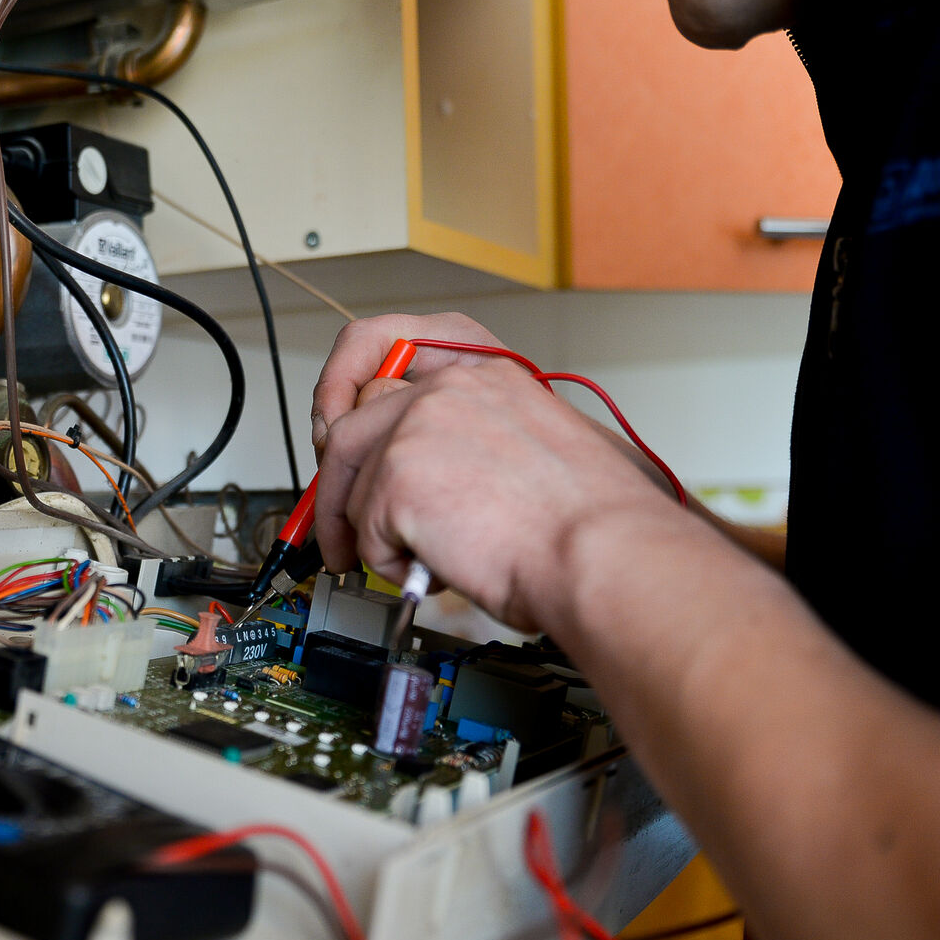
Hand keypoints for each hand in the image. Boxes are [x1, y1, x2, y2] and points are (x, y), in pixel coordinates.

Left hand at [312, 318, 679, 631]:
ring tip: (417, 562)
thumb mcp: (527, 453)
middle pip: (350, 430)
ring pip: (351, 486)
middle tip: (342, 536)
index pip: (392, 370)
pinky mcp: (398, 476)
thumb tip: (413, 477)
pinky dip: (391, 564)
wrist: (603, 554)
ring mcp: (419, 428)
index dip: (357, 414)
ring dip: (372, 536)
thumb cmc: (585, 527)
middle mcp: (449, 390)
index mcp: (487, 376)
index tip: (344, 451)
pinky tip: (437, 569)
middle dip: (336, 490)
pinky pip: (364, 532)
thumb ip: (466, 445)